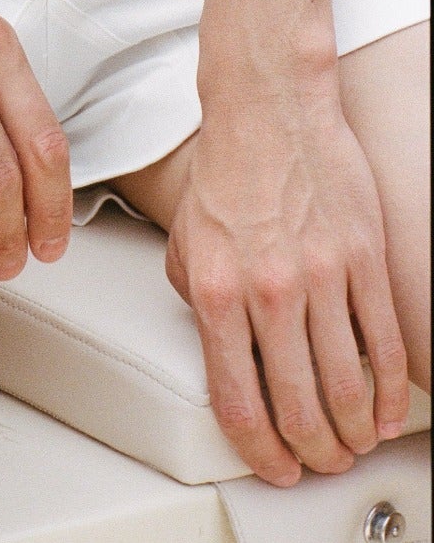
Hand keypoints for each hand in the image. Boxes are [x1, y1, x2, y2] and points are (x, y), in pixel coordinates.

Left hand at [164, 83, 410, 486]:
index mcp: (215, 290)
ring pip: (346, 388)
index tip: (274, 466)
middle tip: (319, 463)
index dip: (260, 449)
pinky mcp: (362, 261)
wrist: (268, 109)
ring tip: (351, 445)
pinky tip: (383, 413)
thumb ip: (196, 299)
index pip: (237, 400)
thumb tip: (221, 350)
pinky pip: (384, 346)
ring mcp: (319, 276)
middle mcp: (266, 290)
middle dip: (312, 453)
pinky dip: (388, 394)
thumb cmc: (227, 170)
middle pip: (298, 407)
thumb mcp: (186, 241)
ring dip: (351, 434)